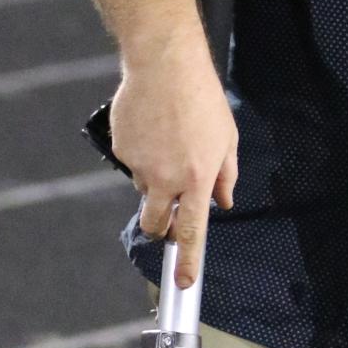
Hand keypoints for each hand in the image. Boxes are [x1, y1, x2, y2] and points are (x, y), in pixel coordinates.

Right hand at [109, 31, 239, 289]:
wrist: (165, 64)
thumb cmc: (202, 98)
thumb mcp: (227, 137)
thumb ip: (225, 175)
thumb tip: (224, 202)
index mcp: (197, 178)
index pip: (190, 231)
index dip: (186, 260)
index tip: (182, 282)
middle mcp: (166, 178)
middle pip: (155, 222)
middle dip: (159, 225)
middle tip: (167, 211)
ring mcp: (139, 165)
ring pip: (143, 187)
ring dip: (153, 177)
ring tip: (167, 140)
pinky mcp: (121, 149)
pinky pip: (131, 161)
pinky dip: (141, 152)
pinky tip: (152, 126)